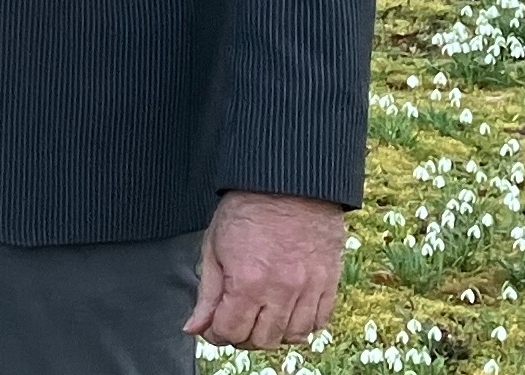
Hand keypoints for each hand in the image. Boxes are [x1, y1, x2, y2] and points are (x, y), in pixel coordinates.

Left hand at [187, 190, 343, 348]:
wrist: (288, 184)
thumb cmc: (247, 209)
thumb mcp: (214, 248)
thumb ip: (207, 293)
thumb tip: (195, 327)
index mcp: (248, 282)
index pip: (231, 331)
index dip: (216, 333)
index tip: (213, 326)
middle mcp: (281, 290)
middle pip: (262, 340)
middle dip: (242, 336)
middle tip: (235, 321)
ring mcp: (309, 288)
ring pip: (292, 337)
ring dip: (273, 334)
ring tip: (260, 317)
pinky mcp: (329, 283)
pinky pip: (319, 322)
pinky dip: (302, 325)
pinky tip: (287, 312)